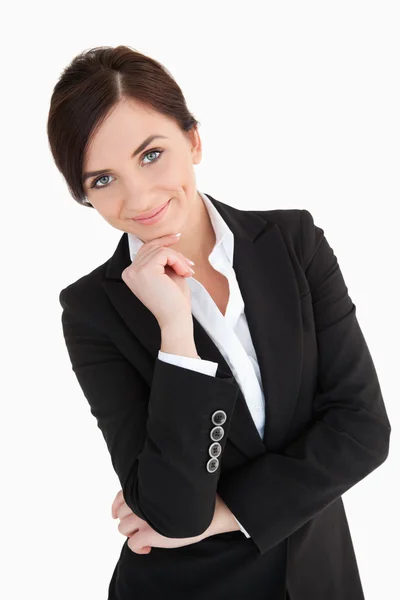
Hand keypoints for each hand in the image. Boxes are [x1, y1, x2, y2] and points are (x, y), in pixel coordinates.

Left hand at [111, 490, 238, 553]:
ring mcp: (143, 518)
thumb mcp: (169, 489)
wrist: (209, 511)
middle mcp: (141, 502)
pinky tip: (148, 548)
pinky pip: (132, 544)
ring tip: (146, 535)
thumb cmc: (193, 499)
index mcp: (146, 488)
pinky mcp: (149, 534)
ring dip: (133, 533)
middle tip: (142, 525)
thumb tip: (141, 499)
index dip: (118, 505)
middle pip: (122, 514)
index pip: (121, 496)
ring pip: (123, 529)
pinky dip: (138, 548)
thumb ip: (154, 491)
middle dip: (129, 520)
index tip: (117, 512)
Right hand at [121, 232, 195, 327]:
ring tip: (187, 272)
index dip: (163, 242)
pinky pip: (164, 253)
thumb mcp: (167, 274)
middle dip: (174, 253)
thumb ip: (163, 259)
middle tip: (189, 266)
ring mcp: (135, 271)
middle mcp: (129, 272)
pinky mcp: (145, 270)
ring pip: (160, 250)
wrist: (176, 318)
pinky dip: (178, 261)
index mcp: (131, 274)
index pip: (145, 250)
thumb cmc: (174, 300)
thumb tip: (166, 239)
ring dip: (179, 259)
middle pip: (152, 247)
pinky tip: (185, 273)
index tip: (177, 237)